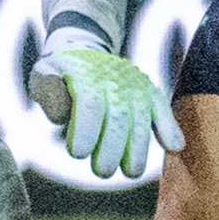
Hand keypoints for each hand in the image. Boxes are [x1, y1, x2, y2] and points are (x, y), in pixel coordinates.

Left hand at [38, 36, 178, 177]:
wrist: (85, 47)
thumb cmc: (60, 72)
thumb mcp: (43, 76)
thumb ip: (49, 94)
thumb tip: (62, 117)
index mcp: (86, 74)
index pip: (89, 103)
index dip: (85, 129)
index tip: (77, 153)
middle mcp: (114, 78)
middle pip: (117, 115)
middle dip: (111, 147)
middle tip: (101, 171)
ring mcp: (135, 85)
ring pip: (141, 116)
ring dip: (139, 147)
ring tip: (131, 172)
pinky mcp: (149, 91)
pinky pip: (162, 108)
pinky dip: (170, 127)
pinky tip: (175, 147)